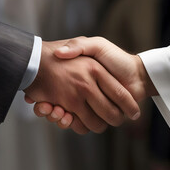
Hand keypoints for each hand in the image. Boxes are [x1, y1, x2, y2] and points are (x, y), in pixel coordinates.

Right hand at [24, 40, 140, 133]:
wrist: (136, 74)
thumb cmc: (116, 58)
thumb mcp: (96, 45)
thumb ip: (79, 46)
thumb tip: (60, 52)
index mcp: (75, 77)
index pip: (50, 88)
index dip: (40, 93)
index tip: (33, 95)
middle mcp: (78, 92)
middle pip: (54, 105)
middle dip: (47, 109)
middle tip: (43, 107)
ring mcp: (85, 104)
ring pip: (63, 116)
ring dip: (56, 117)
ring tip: (54, 112)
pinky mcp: (93, 115)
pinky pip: (77, 124)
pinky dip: (69, 124)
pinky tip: (65, 118)